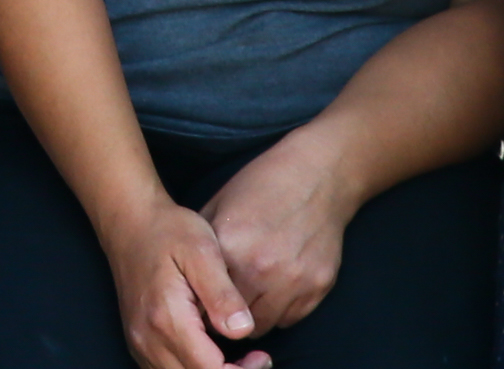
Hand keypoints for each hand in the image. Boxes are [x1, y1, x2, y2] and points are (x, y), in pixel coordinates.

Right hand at [101, 194, 267, 368]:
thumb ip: (222, 294)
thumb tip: (243, 330)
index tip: (261, 356)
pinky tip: (211, 354)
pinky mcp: (138, 341)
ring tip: (237, 360)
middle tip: (255, 359)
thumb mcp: (202, 250)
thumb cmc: (167, 231)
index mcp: (167, 318)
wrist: (129, 221)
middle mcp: (148, 338)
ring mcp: (139, 342)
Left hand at [197, 127, 358, 331]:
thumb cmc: (263, 185)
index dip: (200, 305)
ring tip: (248, 299)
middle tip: (223, 306)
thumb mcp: (219, 204)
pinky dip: (278, 312)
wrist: (318, 176)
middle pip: (232, 322)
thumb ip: (202, 245)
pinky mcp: (317, 287)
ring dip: (251, 318)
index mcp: (230, 247)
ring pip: (262, 327)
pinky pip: (290, 320)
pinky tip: (273, 290)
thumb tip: (185, 279)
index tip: (199, 302)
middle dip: (224, 317)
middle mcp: (261, 269)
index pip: (204, 301)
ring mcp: (293, 281)